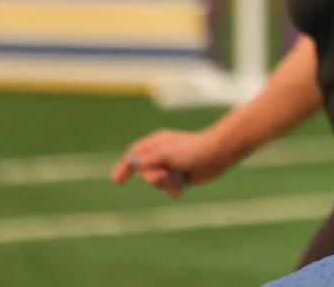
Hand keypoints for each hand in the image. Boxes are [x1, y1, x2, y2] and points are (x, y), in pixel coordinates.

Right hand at [110, 128, 233, 197]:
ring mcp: (171, 167)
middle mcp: (161, 155)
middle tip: (166, 173)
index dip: (123, 167)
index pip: (133, 156)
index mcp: (156, 144)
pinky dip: (175, 188)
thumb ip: (147, 159)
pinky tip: (185, 182)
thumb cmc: (192, 149)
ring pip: (157, 184)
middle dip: (154, 177)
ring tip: (180, 175)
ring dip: (167, 184)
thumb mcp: (165, 152)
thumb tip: (134, 164)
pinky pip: (169, 190)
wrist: (217, 154)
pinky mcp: (180, 177)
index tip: (117, 181)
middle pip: (145, 173)